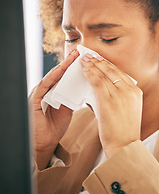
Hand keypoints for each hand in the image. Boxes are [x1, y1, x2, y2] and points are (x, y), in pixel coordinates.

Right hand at [29, 50, 78, 169]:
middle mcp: (48, 90)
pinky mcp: (35, 98)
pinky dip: (52, 76)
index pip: (67, 76)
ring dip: (63, 66)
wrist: (44, 142)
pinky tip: (60, 70)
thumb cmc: (55, 126)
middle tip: (81, 51)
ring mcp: (41, 92)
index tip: (88, 58)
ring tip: (73, 57)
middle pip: (61, 73)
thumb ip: (74, 97)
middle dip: (71, 62)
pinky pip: (44, 84)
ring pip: (53, 76)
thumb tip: (87, 87)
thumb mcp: (68, 109)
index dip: (77, 67)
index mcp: (57, 92)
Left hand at [81, 54, 142, 157]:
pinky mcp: (108, 100)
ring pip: (104, 74)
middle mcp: (130, 90)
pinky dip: (90, 74)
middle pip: (112, 70)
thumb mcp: (129, 109)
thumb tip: (106, 86)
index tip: (100, 59)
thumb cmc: (125, 130)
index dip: (108, 64)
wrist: (125, 145)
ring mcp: (120, 94)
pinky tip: (84, 70)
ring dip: (93, 65)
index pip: (120, 73)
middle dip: (99, 61)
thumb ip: (121, 96)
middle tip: (90, 55)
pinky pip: (97, 82)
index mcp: (136, 92)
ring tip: (85, 59)